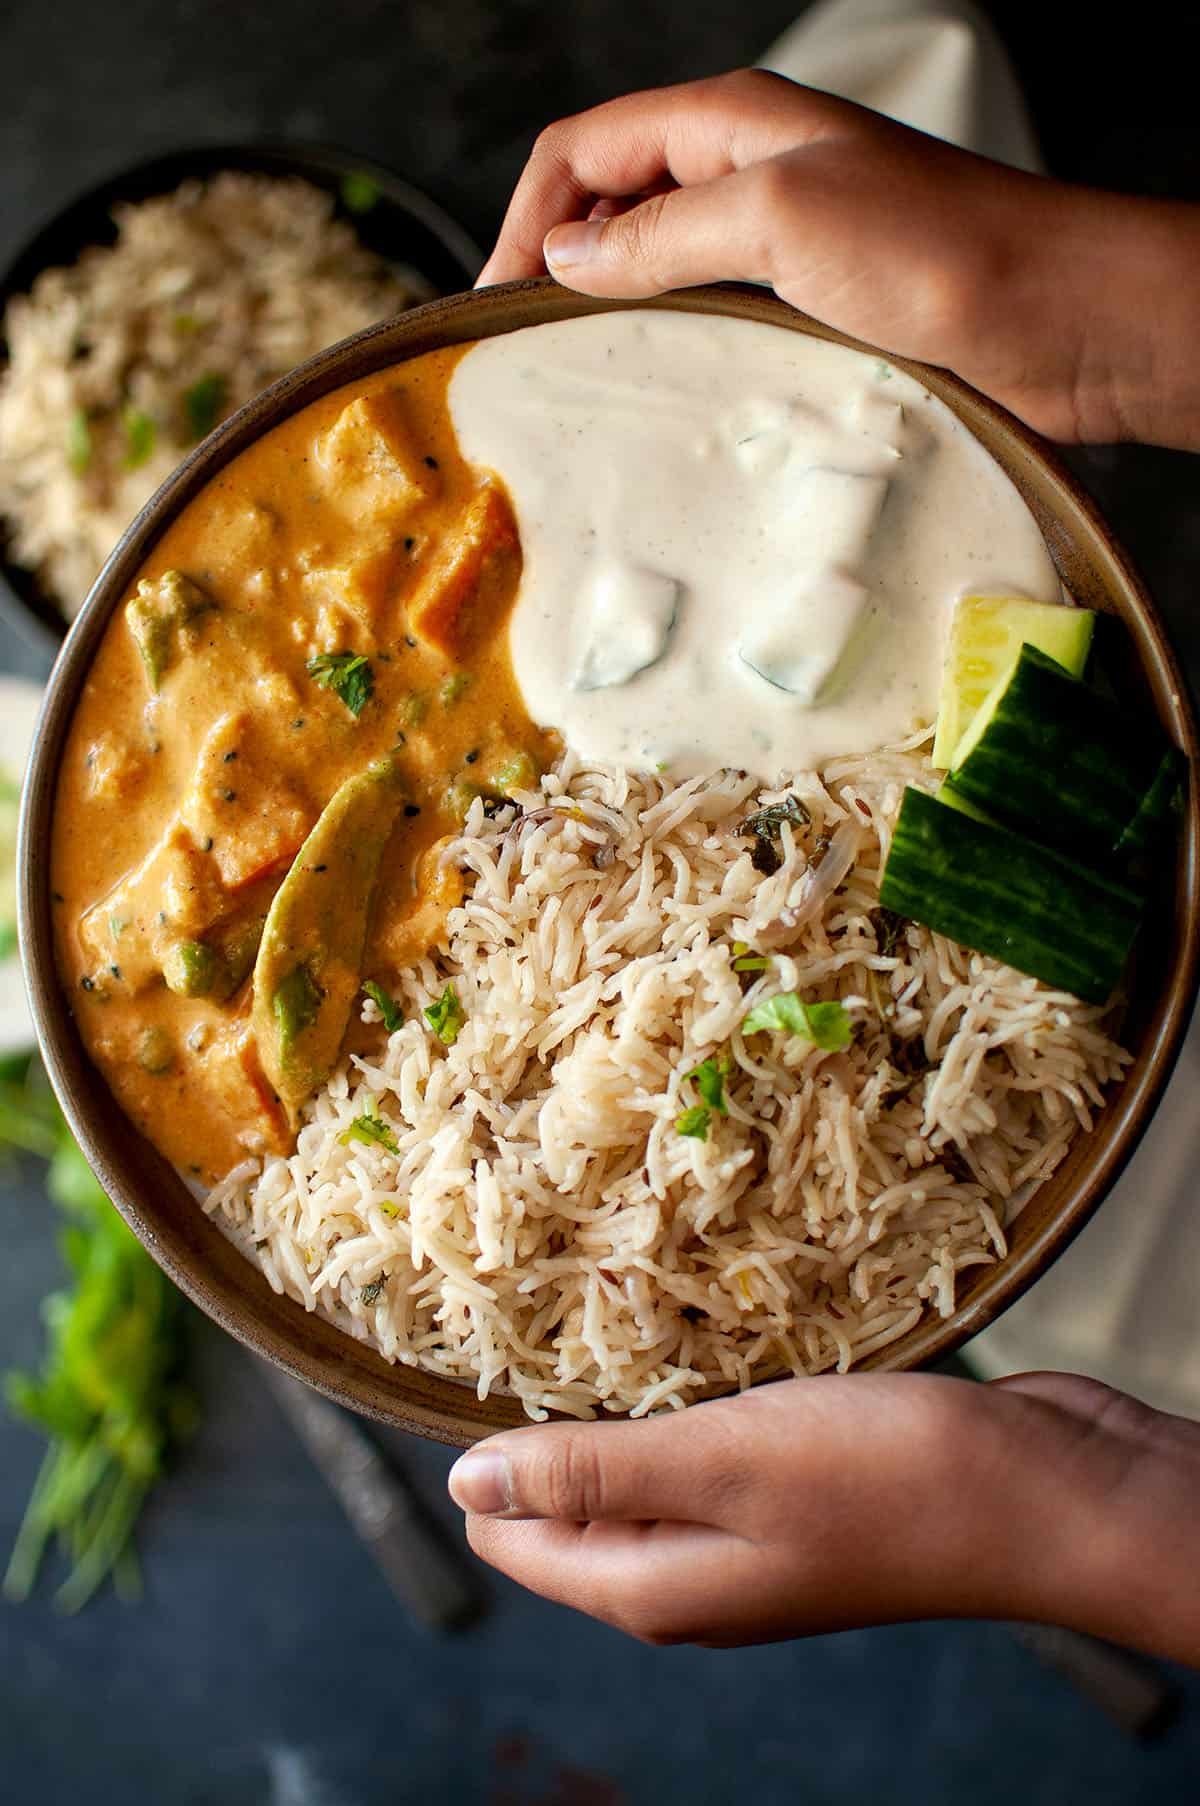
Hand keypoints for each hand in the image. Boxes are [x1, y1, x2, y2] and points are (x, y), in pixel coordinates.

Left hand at [450, 1370, 1199, 1659]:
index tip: (488, 1351)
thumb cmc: (884, 1477)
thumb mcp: (721, 1464)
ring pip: (641, 1469)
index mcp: (652, 1586)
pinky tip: (699, 1341)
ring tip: (613, 1310)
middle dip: (552, 1420)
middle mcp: (689, 1573)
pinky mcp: (794, 1495)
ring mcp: (745, 1537)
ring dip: (625, 1403)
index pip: (512, 1534)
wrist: (1041, 1493)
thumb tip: (464, 1483)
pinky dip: (691, 1399)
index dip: (489, 1449)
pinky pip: (706, 1448)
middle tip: (552, 1313)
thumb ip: (592, 1475)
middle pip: (571, 1503)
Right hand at [479, 69, 1199, 450]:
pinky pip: (715, 315)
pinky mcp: (813, 305)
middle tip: (526, 348)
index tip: (498, 301)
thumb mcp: (779, 217)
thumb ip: (663, 232)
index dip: (530, 215)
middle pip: (615, 202)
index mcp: (734, 123)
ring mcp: (783, 241)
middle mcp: (752, 173)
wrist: (1058, 318)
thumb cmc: (941, 249)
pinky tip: (664, 388)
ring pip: (661, 264)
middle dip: (559, 261)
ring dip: (615, 311)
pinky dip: (673, 343)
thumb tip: (571, 258)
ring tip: (582, 374)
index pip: (586, 148)